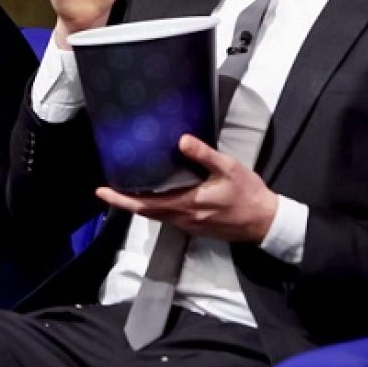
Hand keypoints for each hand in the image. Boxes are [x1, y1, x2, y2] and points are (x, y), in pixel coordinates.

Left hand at [95, 134, 278, 241]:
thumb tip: (182, 140)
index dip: (121, 199)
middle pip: (144, 212)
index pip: (145, 204)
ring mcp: (188, 224)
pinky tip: (155, 195)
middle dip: (123, 201)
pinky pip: (167, 217)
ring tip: (126, 189)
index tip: (102, 192)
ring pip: (155, 215)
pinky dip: (155, 207)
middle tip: (106, 190)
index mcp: (187, 204)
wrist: (265, 222)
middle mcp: (183, 218)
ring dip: (139, 204)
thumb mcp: (229, 168)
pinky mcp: (194, 226)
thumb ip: (204, 155)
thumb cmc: (248, 195)